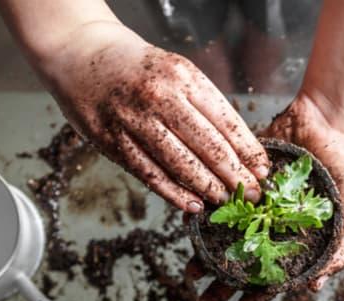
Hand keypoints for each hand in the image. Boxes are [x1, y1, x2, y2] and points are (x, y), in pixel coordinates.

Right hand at [36, 22, 268, 211]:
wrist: (80, 52)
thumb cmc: (136, 65)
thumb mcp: (176, 70)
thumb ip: (202, 104)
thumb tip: (236, 147)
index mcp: (184, 76)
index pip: (226, 121)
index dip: (248, 150)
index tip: (263, 170)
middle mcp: (160, 97)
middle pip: (208, 146)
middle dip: (235, 175)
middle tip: (253, 194)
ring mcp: (134, 120)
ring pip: (180, 164)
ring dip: (208, 188)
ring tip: (227, 201)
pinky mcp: (112, 141)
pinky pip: (149, 174)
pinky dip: (174, 193)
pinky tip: (192, 204)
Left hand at [190, 93, 343, 300]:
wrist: (333, 122)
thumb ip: (340, 251)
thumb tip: (314, 286)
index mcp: (296, 238)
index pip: (274, 274)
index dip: (258, 294)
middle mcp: (271, 224)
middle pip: (243, 259)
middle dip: (222, 279)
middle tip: (203, 294)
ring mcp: (254, 202)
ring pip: (225, 233)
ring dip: (206, 252)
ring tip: (190, 268)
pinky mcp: (241, 177)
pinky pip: (218, 197)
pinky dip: (203, 211)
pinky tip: (190, 224)